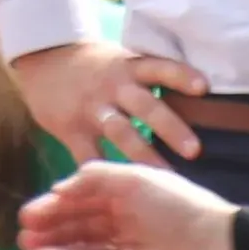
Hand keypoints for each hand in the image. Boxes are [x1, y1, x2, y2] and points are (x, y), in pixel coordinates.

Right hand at [12, 40, 212, 169]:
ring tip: (167, 176)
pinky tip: (118, 192)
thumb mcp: (122, 60)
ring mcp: (92, 107)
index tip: (204, 87)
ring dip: (145, 155)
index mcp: (130, 67)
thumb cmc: (96, 65)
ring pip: (121, 133)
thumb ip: (149, 77)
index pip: (160, 67)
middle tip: (195, 150)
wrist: (44, 56)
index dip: (181, 76)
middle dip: (170, 128)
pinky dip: (102, 173)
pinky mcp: (70, 127)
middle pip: (146, 107)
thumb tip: (198, 92)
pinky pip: (88, 155)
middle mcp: (113, 86)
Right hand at [19, 162, 239, 249]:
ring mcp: (124, 246)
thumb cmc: (176, 206)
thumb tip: (59, 190)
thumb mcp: (134, 179)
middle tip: (23, 232)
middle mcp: (123, 216)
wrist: (213, 249)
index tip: (30, 212)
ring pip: (81, 245)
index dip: (56, 203)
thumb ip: (94, 178)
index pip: (83, 195)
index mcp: (127, 190)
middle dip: (50, 225)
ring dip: (53, 246)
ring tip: (26, 249)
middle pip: (79, 220)